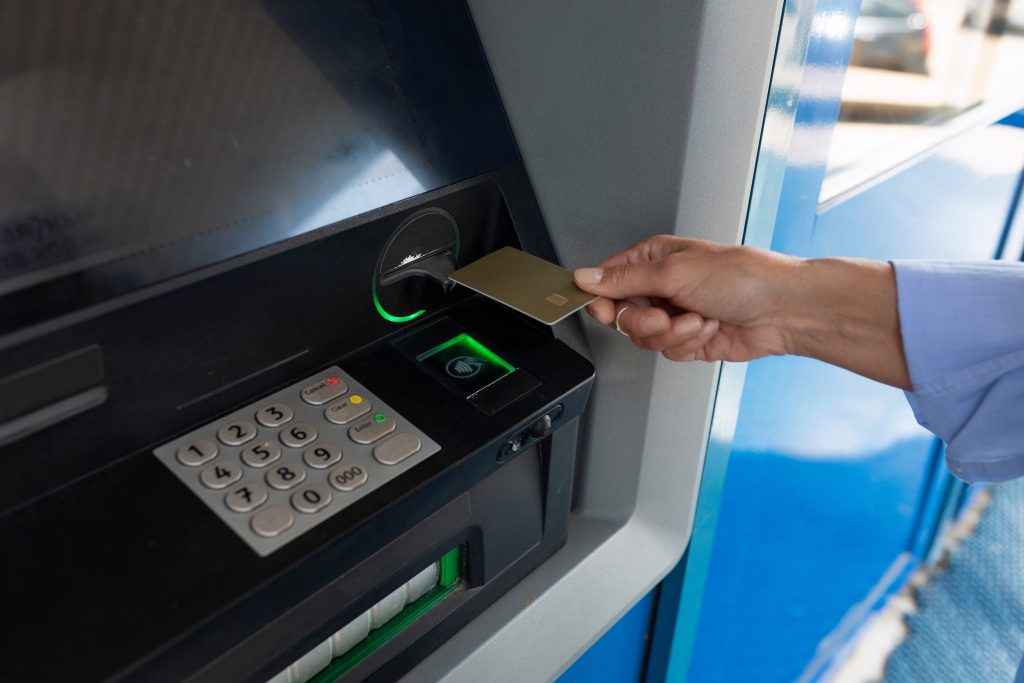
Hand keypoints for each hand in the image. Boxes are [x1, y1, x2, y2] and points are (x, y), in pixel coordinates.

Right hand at [574, 236, 793, 361]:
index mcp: (652, 259)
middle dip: (645, 321)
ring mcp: (674, 314)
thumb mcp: (673, 272)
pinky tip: (709, 328)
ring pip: (644, 338)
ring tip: (698, 319)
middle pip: (623, 316)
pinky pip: (667, 351)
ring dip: (673, 334)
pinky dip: (688, 343)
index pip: (607, 281)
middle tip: (665, 315)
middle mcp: (660, 286)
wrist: (780, 309)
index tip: (607, 311)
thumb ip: (623, 280)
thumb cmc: (741, 276)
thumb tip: (585, 278)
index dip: (602, 300)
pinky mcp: (688, 339)